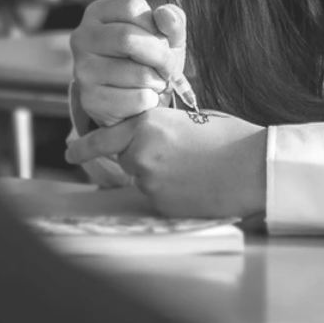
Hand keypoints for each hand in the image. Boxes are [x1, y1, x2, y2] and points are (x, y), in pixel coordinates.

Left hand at [64, 109, 267, 218]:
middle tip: (175, 157)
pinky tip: (197, 186)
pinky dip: (172, 194)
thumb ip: (161, 128)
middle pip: (126, 159)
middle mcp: (140, 152)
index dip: (83, 148)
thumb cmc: (231, 138)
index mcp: (147, 123)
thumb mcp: (190, 119)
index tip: (69, 153)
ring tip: (195, 170)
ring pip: (144, 180)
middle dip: (143, 159)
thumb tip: (149, 138)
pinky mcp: (163, 204)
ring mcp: (150, 181)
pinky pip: (159, 198)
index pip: (102, 138)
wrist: (254, 166)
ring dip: (160, 176)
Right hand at [70, 0, 187, 126]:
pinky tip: (144, 98)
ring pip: (138, 73)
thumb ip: (171, 21)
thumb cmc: (148, 61)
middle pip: (128, 38)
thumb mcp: (164, 36)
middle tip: (169, 68)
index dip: (155, 25)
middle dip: (161, 56)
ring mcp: (83, 70)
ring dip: (158, 81)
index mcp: (98, 14)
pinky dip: (152, 100)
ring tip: (154, 83)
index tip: (161, 40)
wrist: (132, 102)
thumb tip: (164, 14)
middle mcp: (83, 38)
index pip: (131, 6)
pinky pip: (138, 98)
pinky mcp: (91, 100)